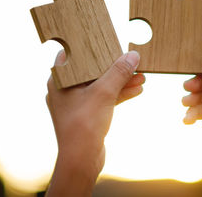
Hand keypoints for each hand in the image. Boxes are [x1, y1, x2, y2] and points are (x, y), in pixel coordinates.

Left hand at [46, 50, 143, 196]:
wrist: (81, 160)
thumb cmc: (83, 125)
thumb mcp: (104, 93)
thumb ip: (119, 72)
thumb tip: (133, 55)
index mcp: (60, 80)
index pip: (75, 55)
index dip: (93, 47)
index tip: (109, 41)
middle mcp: (65, 89)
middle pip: (93, 70)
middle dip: (116, 67)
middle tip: (132, 61)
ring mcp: (76, 103)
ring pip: (101, 85)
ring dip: (121, 81)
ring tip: (142, 77)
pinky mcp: (87, 114)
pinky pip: (104, 98)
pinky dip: (119, 94)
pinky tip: (137, 90)